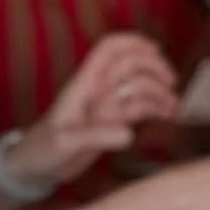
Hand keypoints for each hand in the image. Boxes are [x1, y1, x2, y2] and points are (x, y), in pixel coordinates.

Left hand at [6, 34, 177, 188]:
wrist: (35, 167)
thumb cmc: (42, 149)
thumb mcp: (64, 143)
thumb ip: (95, 136)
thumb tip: (128, 133)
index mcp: (84, 84)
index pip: (108, 50)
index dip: (132, 42)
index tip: (156, 50)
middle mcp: (99, 90)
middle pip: (131, 64)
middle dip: (154, 69)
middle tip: (171, 85)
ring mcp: (108, 105)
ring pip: (140, 87)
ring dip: (160, 92)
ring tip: (174, 107)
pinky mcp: (114, 122)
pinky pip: (141, 108)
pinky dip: (157, 108)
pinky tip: (168, 116)